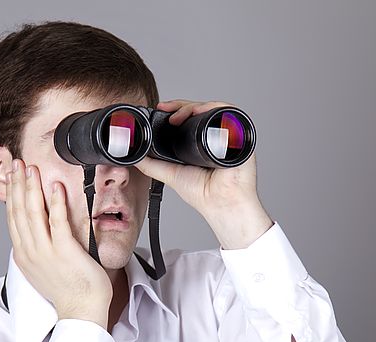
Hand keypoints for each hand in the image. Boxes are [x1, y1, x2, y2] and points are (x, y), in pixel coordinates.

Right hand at [6, 159, 111, 327]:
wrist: (81, 311)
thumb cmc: (68, 290)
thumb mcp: (43, 268)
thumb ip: (37, 248)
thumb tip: (35, 232)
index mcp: (24, 254)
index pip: (12, 217)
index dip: (11, 194)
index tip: (11, 175)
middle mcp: (30, 252)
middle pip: (18, 211)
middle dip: (16, 184)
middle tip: (16, 163)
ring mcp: (46, 252)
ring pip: (33, 213)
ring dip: (31, 188)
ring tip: (31, 168)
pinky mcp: (65, 252)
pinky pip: (57, 222)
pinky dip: (55, 203)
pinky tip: (55, 187)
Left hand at [135, 100, 272, 249]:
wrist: (220, 203)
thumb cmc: (203, 193)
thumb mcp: (170, 174)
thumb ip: (152, 165)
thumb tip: (135, 155)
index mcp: (200, 141)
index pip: (189, 116)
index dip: (175, 109)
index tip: (160, 108)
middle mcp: (215, 135)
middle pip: (199, 109)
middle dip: (180, 105)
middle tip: (165, 110)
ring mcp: (228, 134)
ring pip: (210, 108)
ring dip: (192, 106)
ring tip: (177, 116)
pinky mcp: (240, 135)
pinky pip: (227, 112)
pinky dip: (212, 108)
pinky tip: (198, 111)